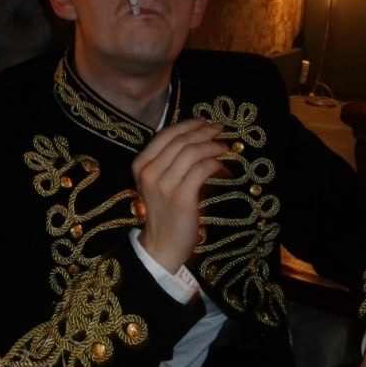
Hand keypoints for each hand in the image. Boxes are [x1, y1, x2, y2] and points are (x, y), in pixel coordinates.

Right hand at [132, 117, 223, 272]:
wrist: (162, 245)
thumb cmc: (164, 211)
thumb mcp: (157, 182)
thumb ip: (168, 161)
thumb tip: (196, 136)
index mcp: (140, 165)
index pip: (165, 135)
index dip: (187, 125)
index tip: (204, 121)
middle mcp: (149, 172)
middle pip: (180, 141)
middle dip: (203, 131)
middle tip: (220, 128)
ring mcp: (164, 185)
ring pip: (192, 152)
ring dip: (212, 146)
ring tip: (224, 146)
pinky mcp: (181, 197)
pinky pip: (202, 169)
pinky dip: (216, 163)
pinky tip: (223, 166)